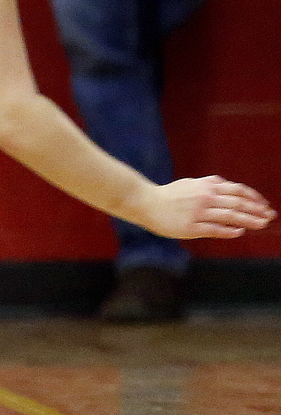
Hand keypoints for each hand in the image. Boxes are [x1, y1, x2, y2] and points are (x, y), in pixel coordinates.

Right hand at [135, 176, 274, 238]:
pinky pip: (215, 229)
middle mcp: (205, 198)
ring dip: (249, 220)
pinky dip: (229, 231)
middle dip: (256, 210)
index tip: (264, 204)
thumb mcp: (191, 183)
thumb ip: (209, 183)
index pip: (237, 190)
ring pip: (230, 216)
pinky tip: (239, 232)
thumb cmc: (169, 195)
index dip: (253, 197)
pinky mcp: (191, 227)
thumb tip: (226, 184)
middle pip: (237, 203)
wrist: (146, 203)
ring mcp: (198, 213)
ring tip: (261, 224)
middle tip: (270, 215)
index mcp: (206, 186)